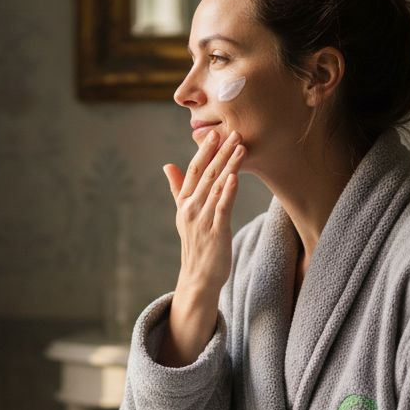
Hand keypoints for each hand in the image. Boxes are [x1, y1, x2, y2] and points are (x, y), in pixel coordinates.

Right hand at [164, 130, 243, 296]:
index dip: (204, 152)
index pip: (194, 171)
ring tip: (241, 147)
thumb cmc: (195, 243)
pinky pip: (223, 207)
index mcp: (184, 203)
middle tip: (234, 133)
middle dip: (221, 153)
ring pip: (217, 187)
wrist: (199, 276)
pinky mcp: (216, 231)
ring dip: (229, 165)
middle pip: (207, 175)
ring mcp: (203, 220)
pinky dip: (229, 191)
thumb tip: (168, 165)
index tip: (214, 134)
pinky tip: (235, 176)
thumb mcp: (183, 214)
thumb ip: (178, 188)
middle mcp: (191, 209)